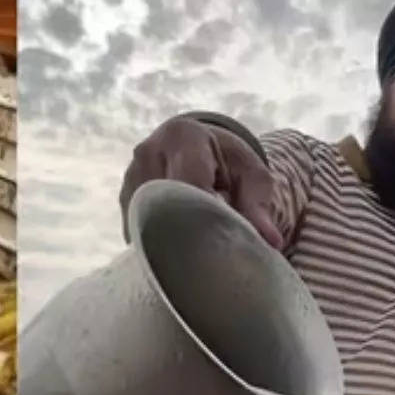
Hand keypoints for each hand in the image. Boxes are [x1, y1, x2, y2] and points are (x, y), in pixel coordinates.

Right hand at [119, 115, 283, 248]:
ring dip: (171, 239)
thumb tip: (270, 243)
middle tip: (211, 257)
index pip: (189, 181)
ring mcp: (130, 179)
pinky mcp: (124, 202)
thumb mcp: (250, 175)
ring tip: (195, 250)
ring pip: (149, 221)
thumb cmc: (227, 161)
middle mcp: (147, 155)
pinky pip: (140, 229)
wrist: (194, 147)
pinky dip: (159, 242)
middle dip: (188, 232)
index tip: (222, 240)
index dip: (205, 213)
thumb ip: (258, 206)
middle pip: (166, 204)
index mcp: (182, 138)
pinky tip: (178, 248)